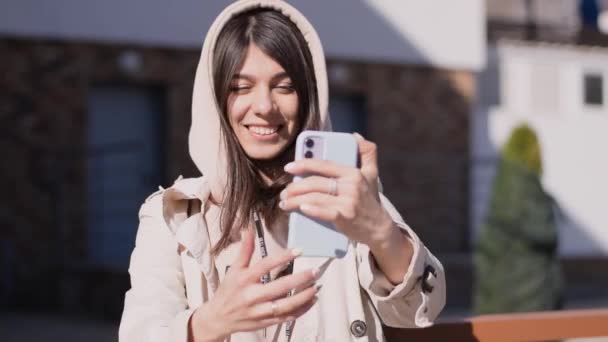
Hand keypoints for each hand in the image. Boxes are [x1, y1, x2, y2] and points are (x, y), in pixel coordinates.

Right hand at [189, 230, 319, 340]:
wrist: (219, 319)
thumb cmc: (228, 291)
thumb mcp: (234, 269)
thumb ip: (245, 250)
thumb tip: (249, 229)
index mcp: (244, 280)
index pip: (265, 265)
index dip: (283, 257)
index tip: (299, 250)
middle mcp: (252, 296)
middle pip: (280, 287)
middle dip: (300, 279)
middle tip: (315, 271)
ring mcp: (260, 311)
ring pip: (286, 305)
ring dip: (303, 296)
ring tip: (316, 286)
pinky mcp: (266, 323)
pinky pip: (287, 317)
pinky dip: (301, 310)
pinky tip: (311, 301)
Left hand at [280, 133, 393, 248]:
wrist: (379, 228)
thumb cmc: (370, 200)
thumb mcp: (372, 174)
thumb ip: (367, 153)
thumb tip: (355, 136)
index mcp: (354, 173)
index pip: (325, 165)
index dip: (305, 163)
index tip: (289, 167)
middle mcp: (352, 186)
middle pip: (316, 182)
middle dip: (295, 187)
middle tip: (284, 191)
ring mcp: (349, 202)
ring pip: (315, 197)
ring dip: (296, 200)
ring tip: (285, 203)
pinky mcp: (346, 218)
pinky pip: (325, 212)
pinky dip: (312, 210)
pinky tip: (301, 208)